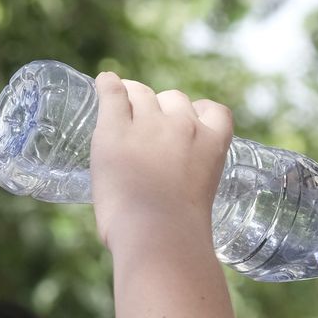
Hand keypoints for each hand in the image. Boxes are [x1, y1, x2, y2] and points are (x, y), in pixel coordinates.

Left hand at [89, 71, 232, 257]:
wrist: (160, 235)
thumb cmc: (180, 233)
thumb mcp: (200, 197)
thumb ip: (189, 180)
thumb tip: (165, 193)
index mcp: (212, 143)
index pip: (214, 110)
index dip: (198, 112)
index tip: (188, 122)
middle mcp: (183, 126)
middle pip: (174, 98)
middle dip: (162, 109)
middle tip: (147, 129)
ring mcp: (149, 125)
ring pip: (142, 94)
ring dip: (134, 99)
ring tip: (122, 109)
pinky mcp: (115, 130)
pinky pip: (112, 93)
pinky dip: (108, 86)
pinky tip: (104, 82)